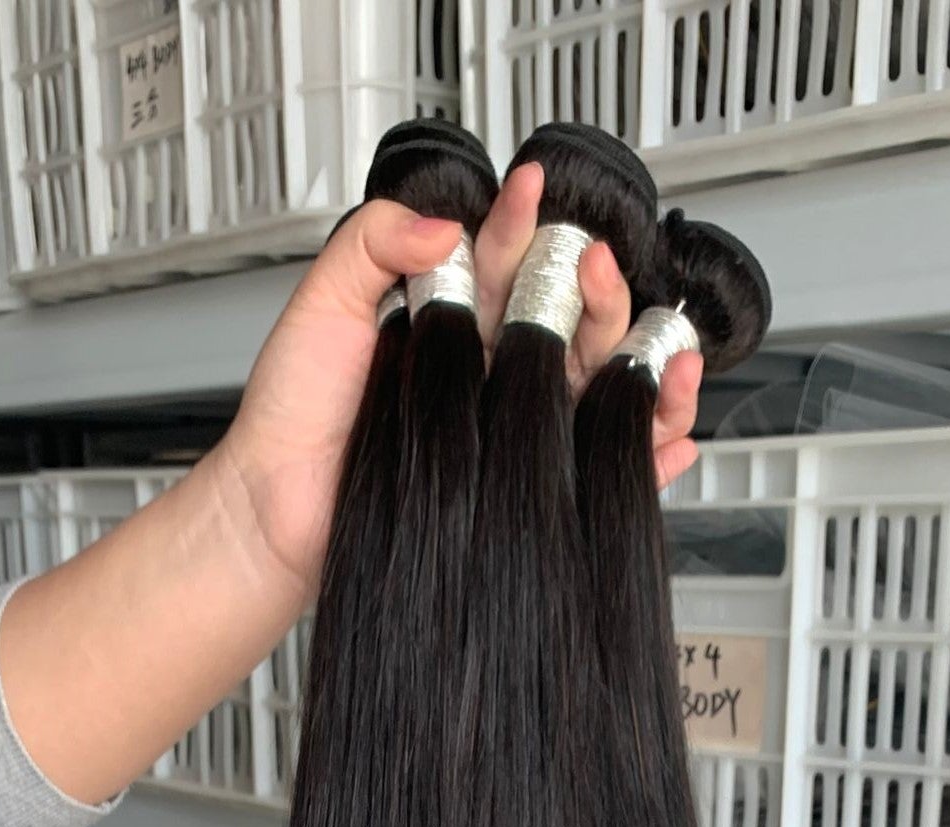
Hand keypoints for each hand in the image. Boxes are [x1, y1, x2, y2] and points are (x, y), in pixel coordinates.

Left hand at [218, 171, 705, 607]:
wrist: (278, 512)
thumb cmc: (292, 420)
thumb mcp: (320, 304)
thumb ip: (373, 242)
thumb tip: (446, 219)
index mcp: (448, 317)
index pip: (505, 256)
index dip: (525, 223)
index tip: (534, 192)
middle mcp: (485, 367)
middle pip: (570, 317)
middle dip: (596, 287)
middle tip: (596, 267)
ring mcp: (507, 426)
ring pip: (600, 386)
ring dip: (642, 361)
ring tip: (661, 341)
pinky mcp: (522, 487)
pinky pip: (600, 468)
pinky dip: (647, 452)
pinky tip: (670, 432)